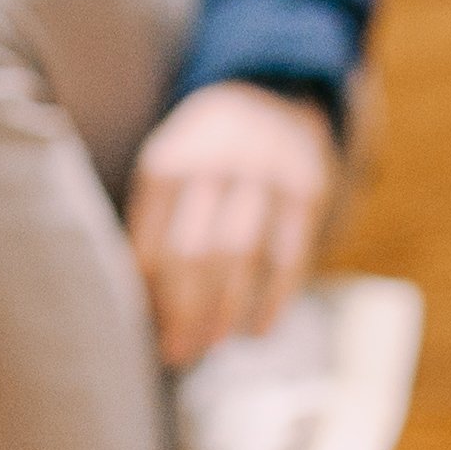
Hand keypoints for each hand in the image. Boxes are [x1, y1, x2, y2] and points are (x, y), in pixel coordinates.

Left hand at [126, 79, 338, 367]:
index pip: (152, 243)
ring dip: (224, 313)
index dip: (149, 298)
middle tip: (178, 354)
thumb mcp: (167, 170)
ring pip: (241, 257)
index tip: (146, 337)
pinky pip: (289, 255)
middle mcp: (215, 162)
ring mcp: (265, 174)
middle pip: (195, 254)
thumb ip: (152, 227)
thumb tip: (142, 311)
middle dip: (184, 314)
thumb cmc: (203, 157)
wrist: (271, 96)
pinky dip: (273, 301)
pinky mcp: (308, 188)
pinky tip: (257, 330)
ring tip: (210, 346)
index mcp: (168, 162)